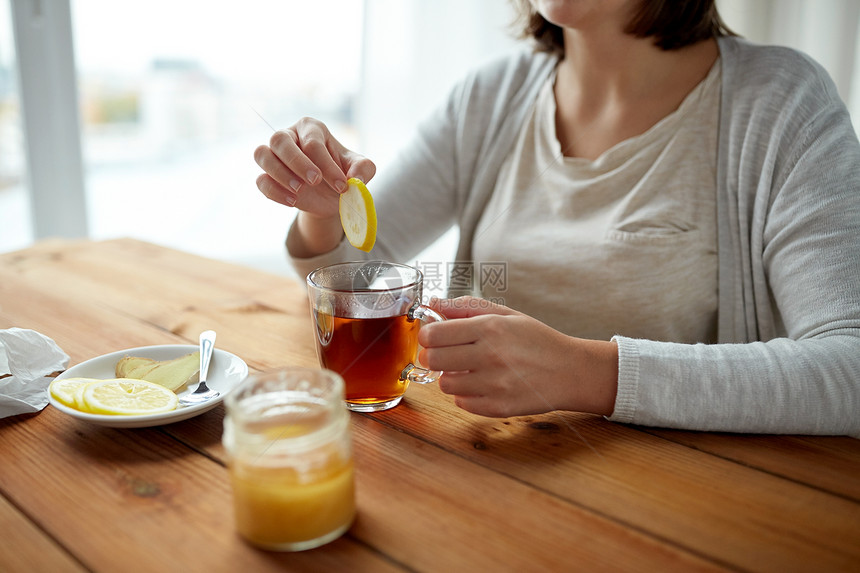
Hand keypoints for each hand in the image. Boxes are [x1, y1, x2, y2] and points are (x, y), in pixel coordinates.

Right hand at [253, 117, 375, 255]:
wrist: (330, 196)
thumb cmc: (343, 174)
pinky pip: (261, 180)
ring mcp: (274, 156)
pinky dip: (274, 191)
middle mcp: (289, 136)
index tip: (342, 185)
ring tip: (300, 190)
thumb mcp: (360, 170)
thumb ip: (363, 169)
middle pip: (280, 140)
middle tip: (314, 181)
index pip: (313, 142)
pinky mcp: (267, 176)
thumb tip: (355, 179)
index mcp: (311, 128)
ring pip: (262, 154)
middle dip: (297, 162)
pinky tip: (293, 201)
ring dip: (280, 174)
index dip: (326, 165)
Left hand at [420, 297, 618, 417]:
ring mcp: (494, 385)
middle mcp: (490, 356)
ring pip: (445, 384)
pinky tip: (481, 384)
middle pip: (433, 360)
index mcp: (490, 328)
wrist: (570, 372)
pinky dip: (465, 394)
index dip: (428, 334)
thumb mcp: (506, 314)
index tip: (434, 336)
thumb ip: (466, 307)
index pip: (434, 334)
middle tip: (445, 354)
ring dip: (451, 376)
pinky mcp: (498, 407)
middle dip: (433, 356)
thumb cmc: (536, 340)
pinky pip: (461, 403)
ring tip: (468, 369)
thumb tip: (434, 303)